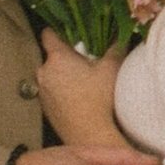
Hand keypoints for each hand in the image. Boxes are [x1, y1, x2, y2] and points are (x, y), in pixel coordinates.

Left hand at [37, 24, 125, 144]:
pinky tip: (79, 98)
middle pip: (52, 56)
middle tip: (86, 62)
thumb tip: (121, 35)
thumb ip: (115, 47)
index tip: (68, 31)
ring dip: (64, 75)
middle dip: (67, 57)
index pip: (48, 35)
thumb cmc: (99, 99)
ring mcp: (43, 91)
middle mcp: (44, 73)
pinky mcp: (45, 107)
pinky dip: (62, 91)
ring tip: (84, 82)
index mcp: (57, 58)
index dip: (57, 30)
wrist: (89, 134)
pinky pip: (52, 91)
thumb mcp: (111, 68)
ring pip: (52, 75)